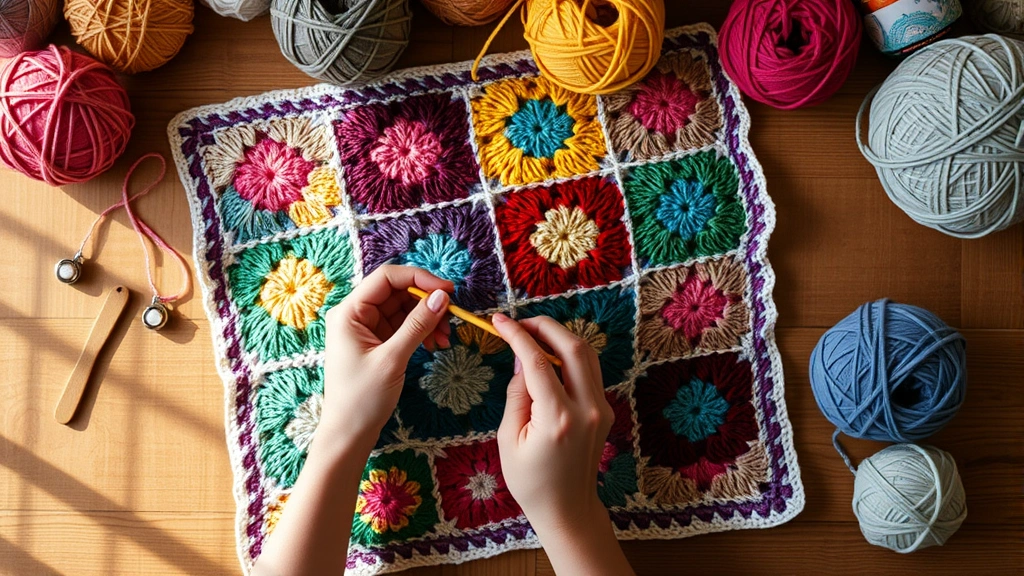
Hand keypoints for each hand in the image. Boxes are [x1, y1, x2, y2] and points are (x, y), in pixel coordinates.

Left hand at [318, 265, 452, 450]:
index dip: (418, 278)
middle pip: (397, 292)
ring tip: (445, 337)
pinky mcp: (377, 342)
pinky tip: (436, 344)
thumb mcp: (392, 359)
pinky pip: (404, 326)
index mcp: (349, 312)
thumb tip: (442, 296)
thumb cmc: (362, 398)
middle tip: (452, 317)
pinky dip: (422, 331)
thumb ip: (417, 325)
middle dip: (427, 302)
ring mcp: (366, 329)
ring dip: (428, 318)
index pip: (386, 278)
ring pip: (404, 309)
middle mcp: (355, 315)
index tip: (447, 290)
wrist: (349, 433)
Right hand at [491, 313, 613, 535]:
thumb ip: (517, 394)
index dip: (518, 336)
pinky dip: (569, 355)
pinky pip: (589, 370)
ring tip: (532, 335)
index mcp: (559, 418)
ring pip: (587, 354)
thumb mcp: (509, 438)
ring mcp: (602, 408)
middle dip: (545, 326)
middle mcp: (588, 408)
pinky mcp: (605, 410)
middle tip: (519, 323)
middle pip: (573, 347)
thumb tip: (522, 360)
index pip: (539, 363)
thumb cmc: (531, 481)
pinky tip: (548, 357)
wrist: (567, 508)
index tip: (500, 321)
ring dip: (560, 337)